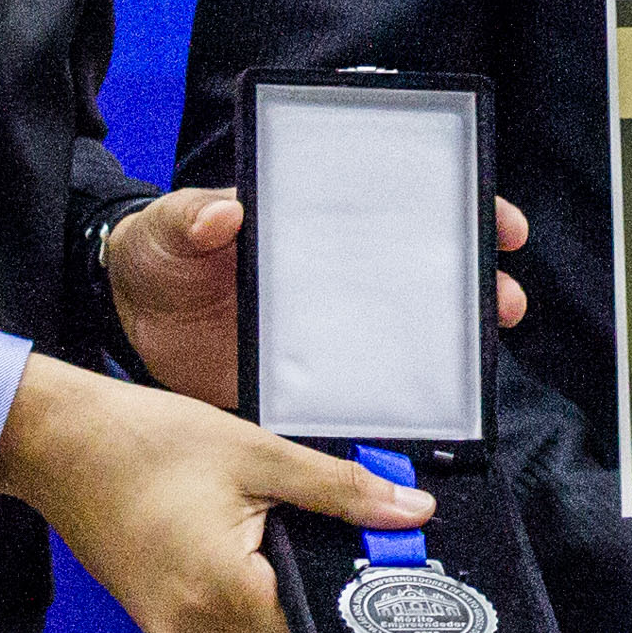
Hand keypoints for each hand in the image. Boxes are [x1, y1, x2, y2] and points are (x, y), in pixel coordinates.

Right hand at [0, 352, 435, 632]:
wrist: (55, 440)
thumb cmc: (144, 439)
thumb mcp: (257, 453)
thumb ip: (340, 492)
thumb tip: (409, 514)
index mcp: (218, 590)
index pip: (312, 629)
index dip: (354, 604)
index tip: (385, 575)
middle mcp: (190, 624)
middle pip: (285, 624)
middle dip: (313, 578)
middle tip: (331, 526)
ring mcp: (167, 624)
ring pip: (254, 614)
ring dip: (274, 573)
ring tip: (270, 515)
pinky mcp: (154, 611)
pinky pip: (219, 605)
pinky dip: (240, 573)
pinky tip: (234, 526)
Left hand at [107, 187, 532, 412]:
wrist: (127, 320)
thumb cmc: (158, 254)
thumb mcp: (169, 225)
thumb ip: (193, 215)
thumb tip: (225, 211)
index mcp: (315, 228)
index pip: (402, 211)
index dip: (457, 210)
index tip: (494, 218)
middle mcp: (333, 279)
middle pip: (423, 278)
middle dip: (476, 284)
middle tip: (505, 295)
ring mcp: (326, 336)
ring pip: (405, 341)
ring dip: (450, 350)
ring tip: (481, 354)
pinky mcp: (304, 387)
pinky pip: (357, 402)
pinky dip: (390, 414)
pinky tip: (417, 422)